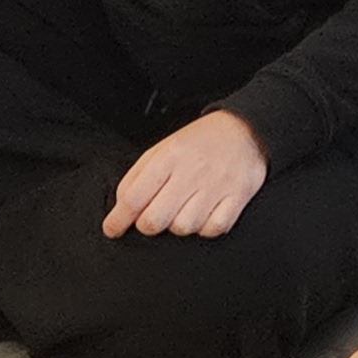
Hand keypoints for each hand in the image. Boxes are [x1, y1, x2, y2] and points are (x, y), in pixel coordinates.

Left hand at [105, 107, 268, 238]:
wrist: (245, 129)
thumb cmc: (200, 142)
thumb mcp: (162, 149)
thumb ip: (137, 176)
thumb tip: (121, 207)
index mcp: (169, 157)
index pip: (134, 197)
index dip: (118, 219)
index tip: (112, 229)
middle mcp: (192, 171)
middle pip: (155, 220)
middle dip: (148, 224)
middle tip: (152, 218)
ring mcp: (217, 185)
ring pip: (184, 228)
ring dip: (179, 224)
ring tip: (183, 209)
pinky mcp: (239, 196)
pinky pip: (213, 229)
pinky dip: (205, 227)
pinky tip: (204, 213)